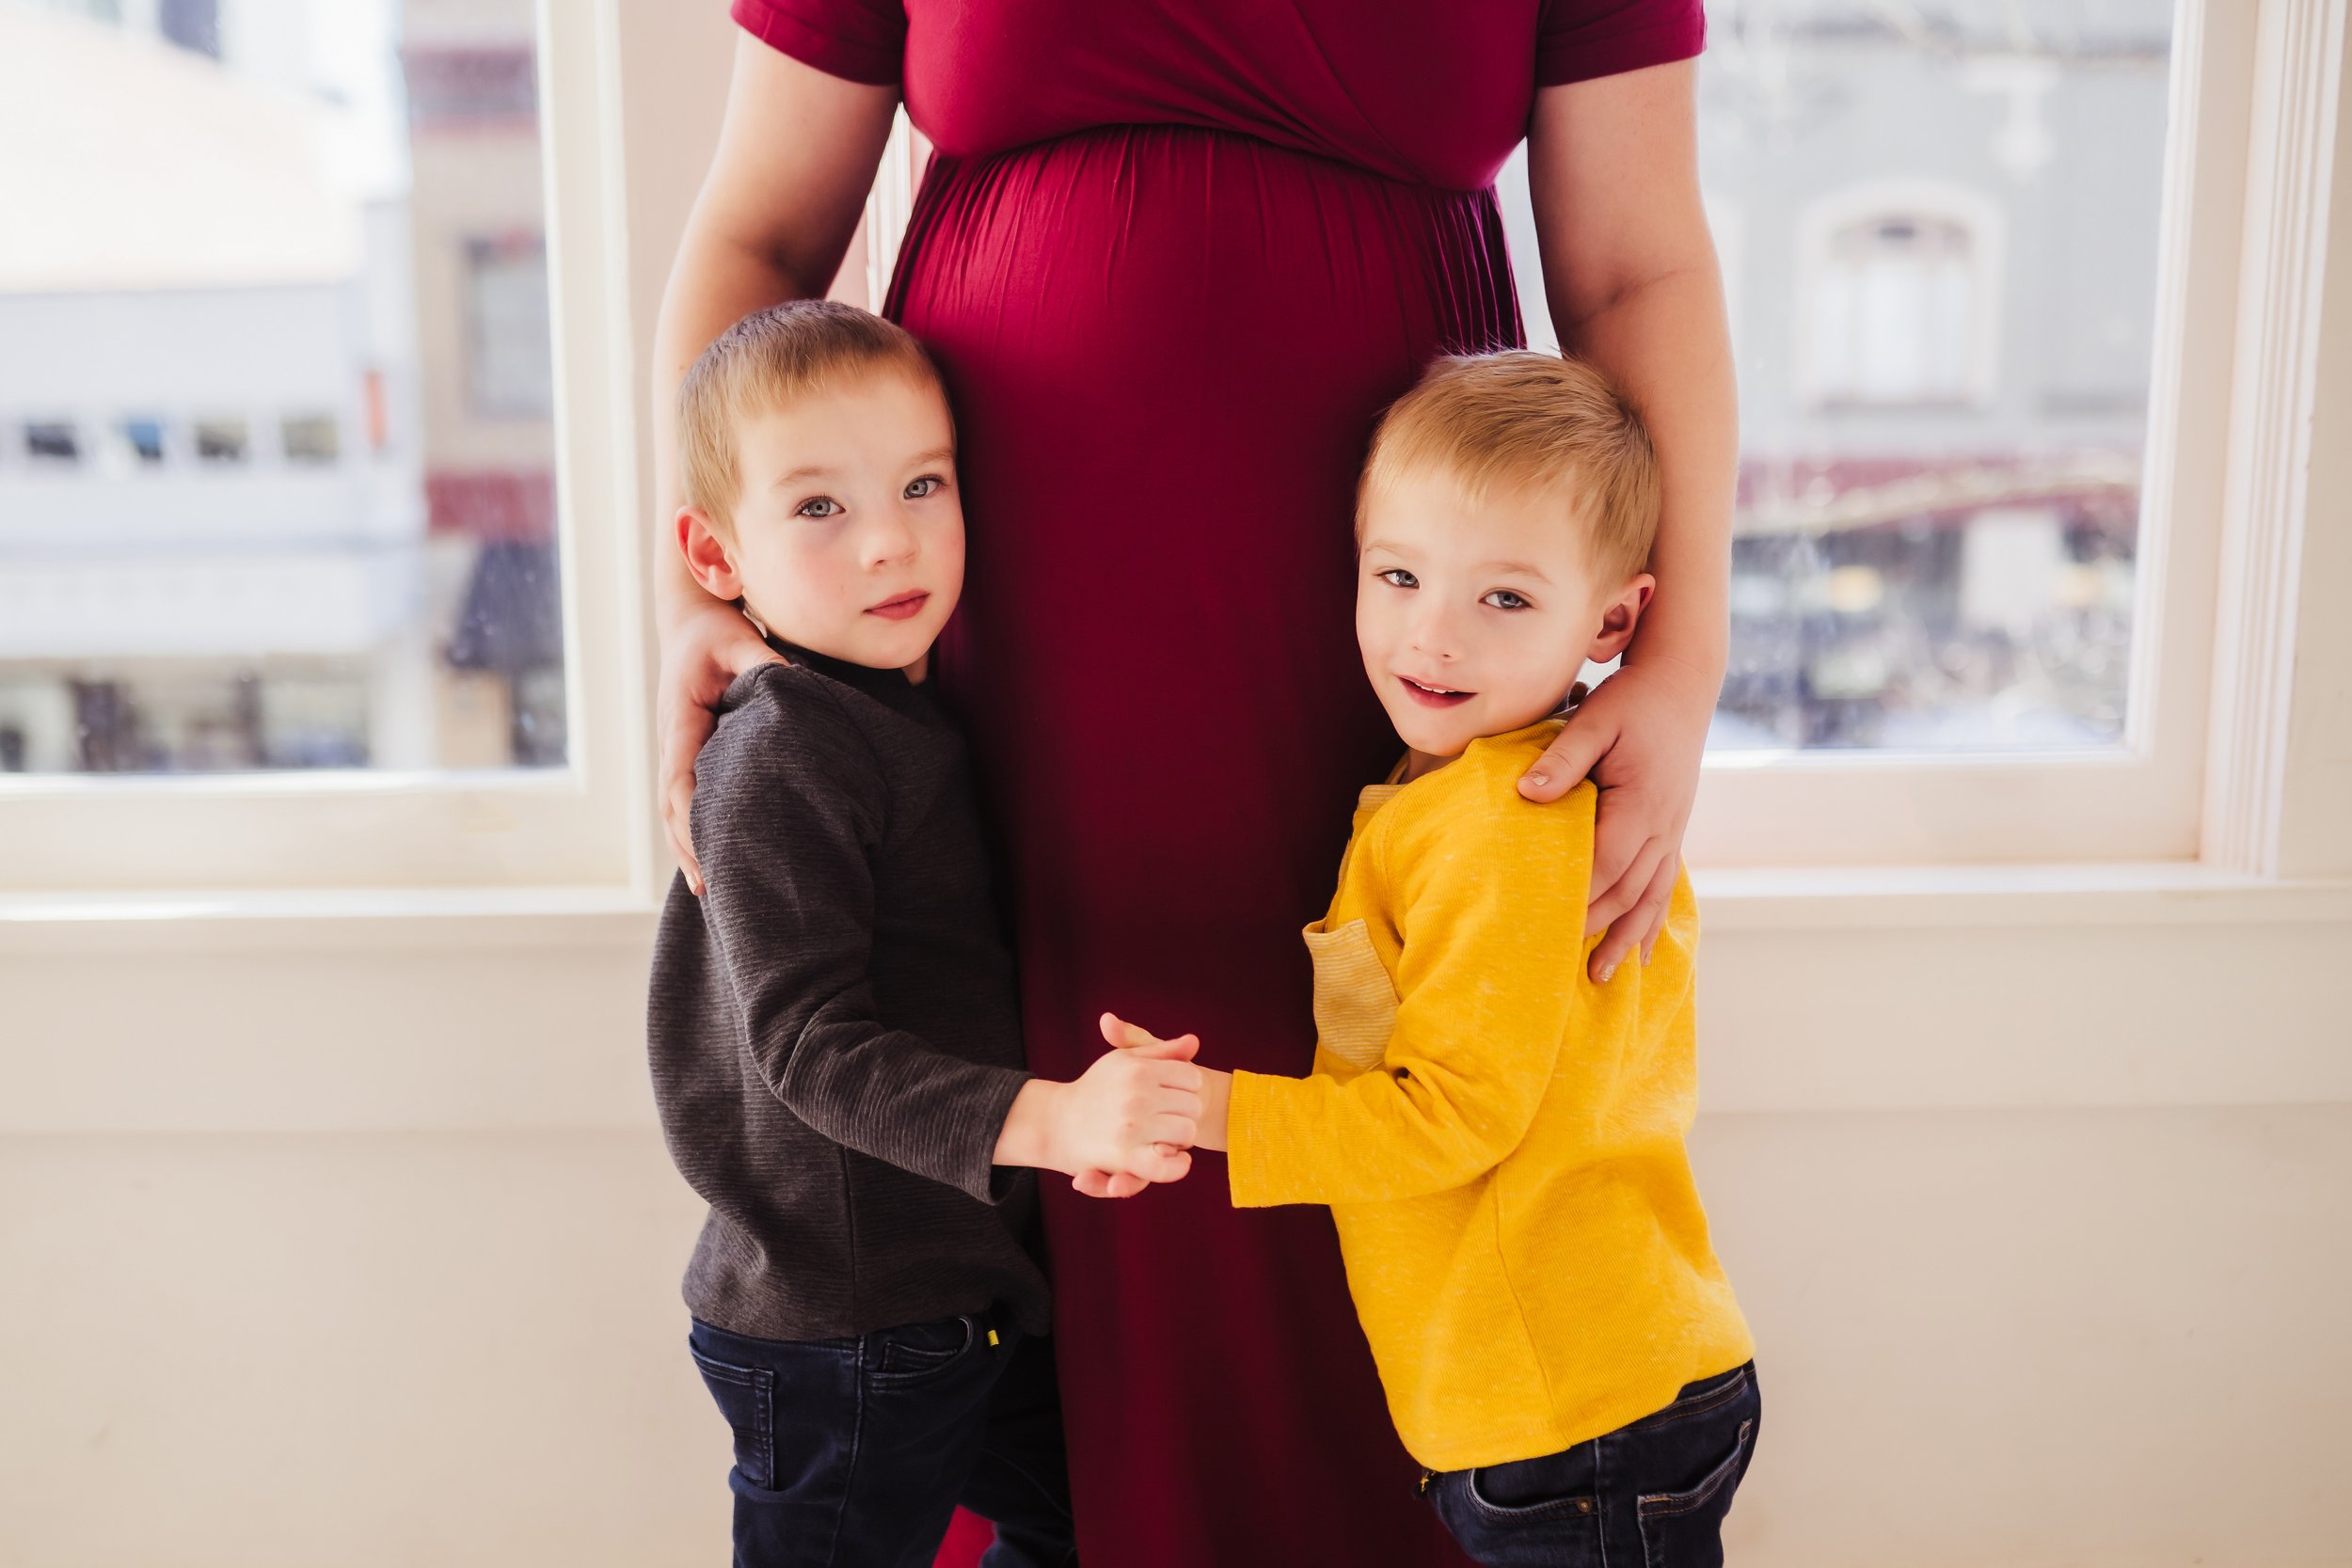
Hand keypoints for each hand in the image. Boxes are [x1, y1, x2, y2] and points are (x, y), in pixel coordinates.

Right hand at [658, 594, 785, 893]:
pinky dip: (695, 830)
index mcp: (681, 720)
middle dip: (689, 848)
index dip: (692, 817)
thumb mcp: (739, 638)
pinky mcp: (690, 752)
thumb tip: (794, 688)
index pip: (680, 778)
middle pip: (674, 806)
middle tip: (711, 891)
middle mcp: (673, 741)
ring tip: (709, 892)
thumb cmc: (714, 629)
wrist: (689, 619)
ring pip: (677, 808)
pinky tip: (711, 858)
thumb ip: (763, 662)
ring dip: (689, 847)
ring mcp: (678, 750)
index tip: (708, 849)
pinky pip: (688, 797)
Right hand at [1075, 1014, 1204, 1197]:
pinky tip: (1177, 1158)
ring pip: (1187, 1132)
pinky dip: (1177, 1165)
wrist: (1059, 1123)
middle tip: (1166, 1115)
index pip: (1192, 1077)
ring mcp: (1132, 1128)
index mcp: (1139, 1070)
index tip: (1173, 1092)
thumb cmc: (1099, 1086)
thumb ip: (1162, 1050)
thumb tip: (1194, 1042)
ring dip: (1181, 1137)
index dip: (1187, 1086)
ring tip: (1165, 1133)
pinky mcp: (1126, 1157)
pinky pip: (1167, 1165)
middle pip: (1193, 1105)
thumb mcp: (1126, 1060)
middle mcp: (1137, 1097)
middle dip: (1185, 1111)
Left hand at [1515, 660, 1713, 982]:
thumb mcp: (1594, 721)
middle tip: (1557, 963)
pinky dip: (1651, 921)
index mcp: (1641, 804)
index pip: (1605, 863)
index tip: (1542, 922)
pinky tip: (1643, 952)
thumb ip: (1562, 759)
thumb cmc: (1632, 700)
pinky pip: (1664, 885)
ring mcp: (1672, 832)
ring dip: (1626, 938)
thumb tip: (1526, 794)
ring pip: (1649, 898)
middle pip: (1626, 891)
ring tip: (1603, 977)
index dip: (1576, 895)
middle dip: (1594, 929)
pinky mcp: (1672, 831)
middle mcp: (1662, 827)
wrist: (1683, 685)